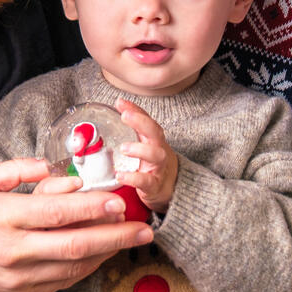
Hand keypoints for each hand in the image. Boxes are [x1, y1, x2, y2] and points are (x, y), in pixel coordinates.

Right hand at [0, 157, 152, 291]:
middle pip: (76, 244)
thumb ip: (17, 172)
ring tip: (130, 240)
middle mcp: (13, 250)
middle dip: (116, 237)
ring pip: (73, 268)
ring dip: (106, 254)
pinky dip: (85, 269)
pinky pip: (60, 283)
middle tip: (145, 229)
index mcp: (2, 216)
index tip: (120, 201)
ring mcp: (17, 278)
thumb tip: (58, 170)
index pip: (58, 212)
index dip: (94, 208)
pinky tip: (101, 256)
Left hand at [114, 99, 177, 213]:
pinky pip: (146, 181)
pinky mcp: (154, 186)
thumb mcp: (146, 143)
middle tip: (125, 116)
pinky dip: (134, 178)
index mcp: (154, 138)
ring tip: (123, 148)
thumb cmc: (154, 162)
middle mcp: (158, 149)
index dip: (135, 110)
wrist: (173, 188)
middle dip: (141, 122)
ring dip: (140, 149)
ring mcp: (158, 167)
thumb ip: (134, 126)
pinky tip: (120, 175)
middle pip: (155, 132)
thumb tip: (118, 103)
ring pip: (156, 155)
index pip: (147, 120)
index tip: (120, 103)